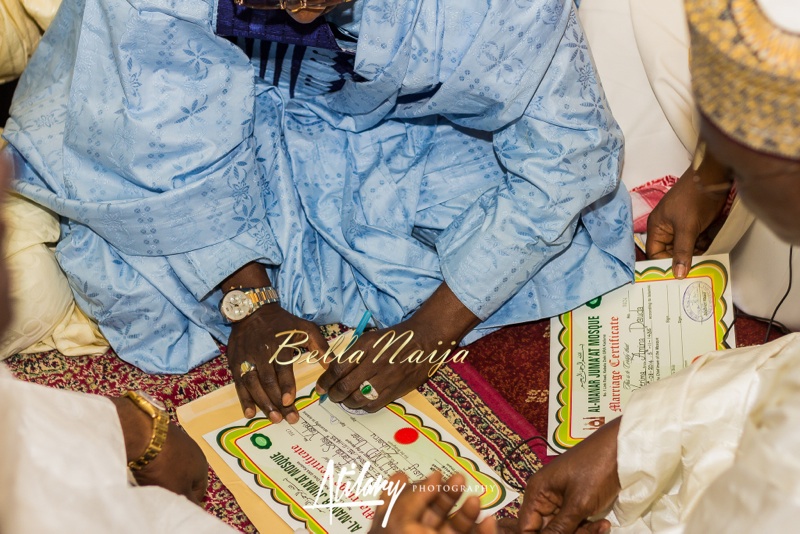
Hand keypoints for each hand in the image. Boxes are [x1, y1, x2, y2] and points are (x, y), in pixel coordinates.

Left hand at [111, 396, 207, 503]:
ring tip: (150, 479)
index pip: (199, 491)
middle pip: (186, 476)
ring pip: (174, 464)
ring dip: (165, 472)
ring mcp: (180, 439)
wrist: (144, 434)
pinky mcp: (164, 432)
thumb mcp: (178, 490)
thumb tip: (195, 507)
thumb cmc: (165, 466)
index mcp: (202, 466)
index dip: (188, 500)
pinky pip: (162, 452)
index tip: (174, 505)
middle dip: (175, 485)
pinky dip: (155, 460)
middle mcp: (195, 451)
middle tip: (161, 493)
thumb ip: (189, 502)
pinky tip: (144, 464)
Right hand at [228, 303, 328, 422]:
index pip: (282, 368)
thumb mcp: (304, 327)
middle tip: (288, 418)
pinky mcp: (234, 363)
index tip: (290, 401)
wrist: (252, 310)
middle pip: (268, 381)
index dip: (285, 386)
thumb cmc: (282, 322)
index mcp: (278, 344)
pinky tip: (250, 413)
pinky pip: (239, 384)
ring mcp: (245, 359)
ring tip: (274, 418)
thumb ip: (319, 345)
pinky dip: (243, 400)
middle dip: (277, 402)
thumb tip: (332, 364)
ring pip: (252, 385)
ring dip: (262, 403)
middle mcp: (260, 353)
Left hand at [316, 283, 479, 411]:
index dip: (326, 380)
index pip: (338, 367)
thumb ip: (353, 353)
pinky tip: (360, 401)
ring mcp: (387, 378)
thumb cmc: (395, 338)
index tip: (321, 386)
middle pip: (345, 386)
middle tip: (329, 395)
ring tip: (344, 399)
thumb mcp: (371, 338)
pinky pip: (373, 405)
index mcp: (367, 346)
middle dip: (333, 394)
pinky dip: (362, 406)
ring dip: (346, 401)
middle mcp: (375, 363)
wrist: (425, 340)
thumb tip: (333, 371)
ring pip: (357, 398)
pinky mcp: (396, 390)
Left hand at [370, 471, 496, 533]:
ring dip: (468, 513)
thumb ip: (404, 501)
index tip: (436, 473)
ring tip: (476, 501)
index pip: (406, 507)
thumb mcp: (398, 524)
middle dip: (448, 495)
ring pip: (455, 530)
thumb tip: (407, 475)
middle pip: (434, 516)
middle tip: (459, 478)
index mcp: (398, 531)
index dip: (421, 489)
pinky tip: (488, 523)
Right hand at [517, 418, 620, 533]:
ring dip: (582, 533)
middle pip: (546, 529)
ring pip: (563, 529)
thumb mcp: (578, 503)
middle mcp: (545, 496)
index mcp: (537, 492)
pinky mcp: (576, 503)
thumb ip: (559, 528)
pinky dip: (588, 528)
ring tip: (601, 527)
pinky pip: (575, 523)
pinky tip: (603, 524)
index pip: (526, 527)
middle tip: (588, 533)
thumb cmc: (596, 469)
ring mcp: (561, 500)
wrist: (622, 450)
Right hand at [646, 153, 729, 278]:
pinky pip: (696, 242)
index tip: (676, 279)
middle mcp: (667, 229)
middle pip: (671, 253)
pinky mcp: (695, 225)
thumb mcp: (687, 227)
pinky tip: (712, 251)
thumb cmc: (694, 199)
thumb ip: (682, 251)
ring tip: (706, 264)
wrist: (714, 177)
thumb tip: (677, 275)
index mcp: (657, 227)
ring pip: (686, 249)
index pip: (655, 253)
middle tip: (695, 274)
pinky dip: (703, 247)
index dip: (664, 265)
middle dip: (683, 262)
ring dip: (696, 255)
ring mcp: (682, 227)